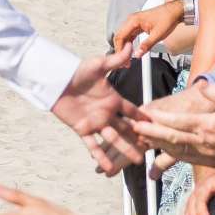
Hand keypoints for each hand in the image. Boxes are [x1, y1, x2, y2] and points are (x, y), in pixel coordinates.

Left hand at [50, 53, 142, 174]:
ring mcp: (96, 123)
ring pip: (113, 139)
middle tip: (153, 149)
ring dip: (125, 150)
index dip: (144, 118)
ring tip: (137, 161)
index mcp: (114, 99)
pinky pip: (93, 145)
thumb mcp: (98, 65)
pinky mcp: (83, 129)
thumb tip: (132, 46)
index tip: (159, 126)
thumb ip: (116, 60)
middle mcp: (107, 113)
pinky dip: (101, 155)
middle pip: (126, 128)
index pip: (133, 111)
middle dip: (139, 139)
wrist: (56, 81)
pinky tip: (109, 167)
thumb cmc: (76, 71)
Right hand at [112, 0, 181, 56]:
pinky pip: (129, 35)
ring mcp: (134, 22)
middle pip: (119, 37)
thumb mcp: (158, 34)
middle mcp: (131, 20)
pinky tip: (131, 50)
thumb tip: (138, 54)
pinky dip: (129, 43)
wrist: (175, 11)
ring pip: (123, 36)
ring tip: (127, 58)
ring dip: (124, 47)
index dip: (120, 49)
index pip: (120, 36)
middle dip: (120, 49)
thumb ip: (146, 45)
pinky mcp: (137, 25)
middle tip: (124, 61)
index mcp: (134, 20)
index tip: (123, 59)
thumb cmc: (167, 18)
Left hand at [127, 83, 214, 174]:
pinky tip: (156, 146)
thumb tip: (201, 84)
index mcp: (208, 126)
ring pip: (172, 148)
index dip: (160, 119)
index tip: (144, 114)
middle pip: (170, 137)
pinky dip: (165, 151)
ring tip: (137, 136)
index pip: (179, 122)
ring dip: (153, 142)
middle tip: (132, 126)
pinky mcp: (202, 160)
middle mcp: (201, 141)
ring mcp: (201, 153)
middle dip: (149, 131)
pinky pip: (180, 156)